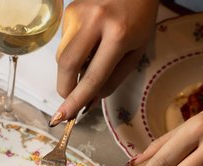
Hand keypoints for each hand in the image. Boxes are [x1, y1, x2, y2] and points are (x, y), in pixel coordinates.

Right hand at [52, 0, 158, 124]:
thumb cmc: (139, 19)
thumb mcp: (136, 52)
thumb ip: (113, 79)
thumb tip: (89, 101)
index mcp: (118, 35)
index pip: (92, 76)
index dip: (77, 100)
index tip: (63, 117)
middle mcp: (95, 21)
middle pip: (66, 65)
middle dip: (65, 88)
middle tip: (71, 98)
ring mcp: (78, 14)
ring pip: (62, 55)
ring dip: (71, 68)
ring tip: (91, 58)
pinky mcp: (69, 10)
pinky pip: (64, 42)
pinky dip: (74, 50)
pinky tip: (89, 40)